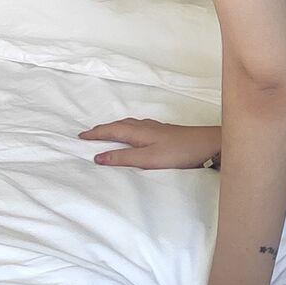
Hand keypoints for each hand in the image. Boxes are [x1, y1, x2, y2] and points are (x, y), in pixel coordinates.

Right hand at [81, 119, 220, 168]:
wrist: (206, 144)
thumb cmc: (178, 152)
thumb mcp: (147, 159)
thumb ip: (123, 159)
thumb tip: (97, 157)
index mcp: (138, 132)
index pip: (111, 131)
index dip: (95, 134)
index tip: (79, 137)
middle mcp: (145, 126)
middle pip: (118, 125)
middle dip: (102, 129)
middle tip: (88, 134)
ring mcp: (155, 128)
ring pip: (129, 125)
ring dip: (114, 128)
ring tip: (105, 133)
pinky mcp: (163, 132)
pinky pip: (138, 127)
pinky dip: (127, 129)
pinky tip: (132, 134)